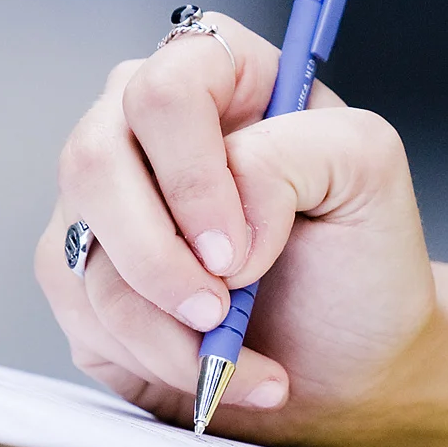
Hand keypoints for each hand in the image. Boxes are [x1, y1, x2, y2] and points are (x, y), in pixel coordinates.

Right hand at [34, 13, 437, 441]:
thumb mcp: (368, 177)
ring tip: (236, 356)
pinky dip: (149, 357)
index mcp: (218, 75)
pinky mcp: (79, 272)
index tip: (238, 253)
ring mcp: (102, 199)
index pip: (164, 90)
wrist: (348, 361)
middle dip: (157, 259)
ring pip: (80, 251)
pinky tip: (207, 371)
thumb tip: (221, 217)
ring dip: (162, 327)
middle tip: (219, 313)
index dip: (192, 176)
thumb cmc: (361, 262)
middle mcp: (141, 124)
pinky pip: (79, 311)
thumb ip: (300, 153)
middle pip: (92, 162)